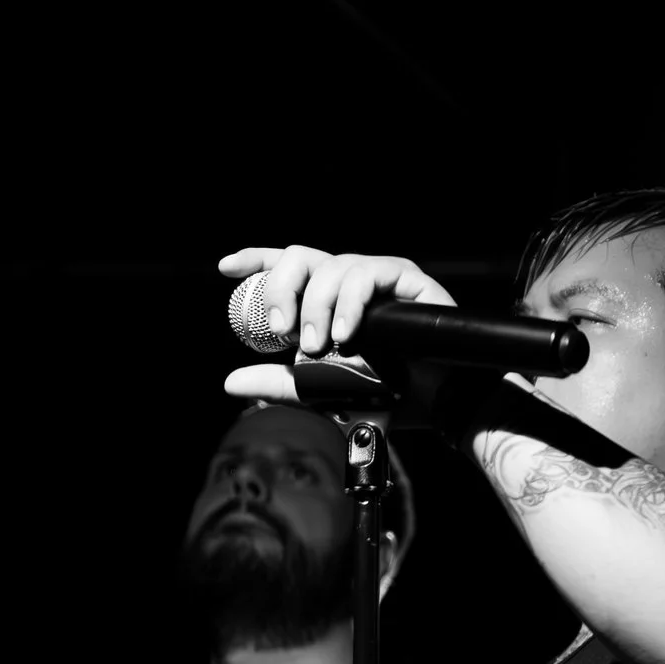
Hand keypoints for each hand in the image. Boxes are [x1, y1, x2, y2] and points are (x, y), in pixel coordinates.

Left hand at [219, 245, 454, 402]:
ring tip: (317, 346)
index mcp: (329, 299)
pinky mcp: (407, 278)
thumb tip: (231, 381)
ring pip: (332, 266)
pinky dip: (349, 302)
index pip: (289, 267)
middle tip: (279, 330)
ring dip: (317, 306)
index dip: (256, 260)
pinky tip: (345, 333)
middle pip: (302, 257)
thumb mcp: (323, 391)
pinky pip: (367, 273)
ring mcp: (379, 276)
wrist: (438, 405)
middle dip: (281, 288)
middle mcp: (351, 281)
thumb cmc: (388, 394)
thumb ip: (279, 384)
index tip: (226, 269)